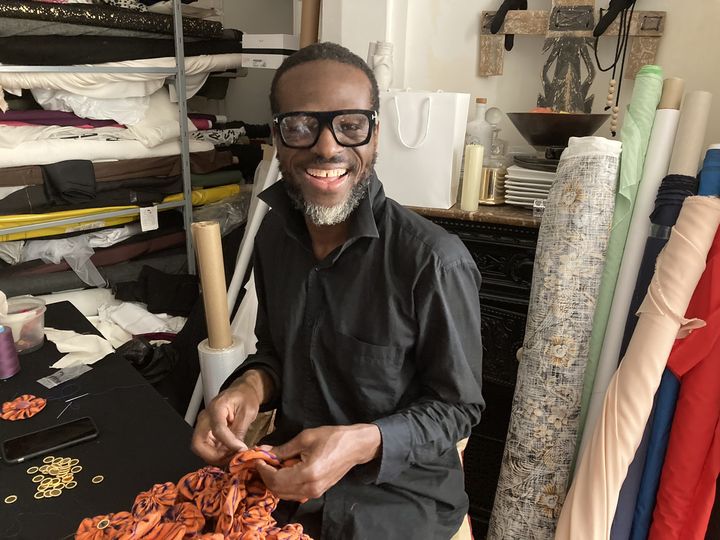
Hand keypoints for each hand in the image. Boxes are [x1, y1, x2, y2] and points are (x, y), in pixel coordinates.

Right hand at [191, 373, 267, 464]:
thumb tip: (238, 450)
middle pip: (199, 444)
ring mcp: (204, 426)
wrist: (241, 392)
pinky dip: (218, 455)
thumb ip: (241, 430)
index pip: (218, 429)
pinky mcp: (206, 434)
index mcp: (216, 407)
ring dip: (217, 457)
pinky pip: (207, 449)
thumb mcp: (248, 411)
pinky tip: (231, 453)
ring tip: (234, 456)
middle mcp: (205, 418)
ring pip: (201, 449)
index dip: (229, 443)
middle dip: (214, 456)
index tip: (241, 449)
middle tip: (232, 458)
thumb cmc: (244, 398)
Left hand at [255, 424, 380, 500]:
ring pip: (284, 494)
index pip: (275, 479)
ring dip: (274, 481)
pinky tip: (284, 471)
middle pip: (277, 490)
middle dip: (266, 476)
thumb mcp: (305, 438)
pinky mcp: (316, 493)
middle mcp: (310, 488)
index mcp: (307, 473)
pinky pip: (294, 494)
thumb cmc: (332, 438)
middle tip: (263, 461)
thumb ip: (283, 449)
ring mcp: (314, 493)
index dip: (263, 469)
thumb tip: (264, 451)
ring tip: (273, 464)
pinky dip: (284, 485)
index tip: (257, 458)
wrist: (354, 446)